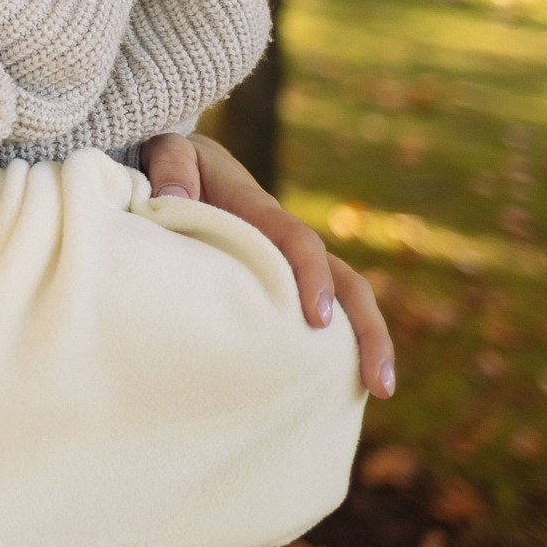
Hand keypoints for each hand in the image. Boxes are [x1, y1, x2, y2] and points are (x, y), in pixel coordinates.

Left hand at [145, 132, 396, 400]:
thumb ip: (170, 167)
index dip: (312, 277)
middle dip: (367, 330)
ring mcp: (287, 268)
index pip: (298, 243)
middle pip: (347, 282)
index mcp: (260, 213)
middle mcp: (286, 244)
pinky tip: (328, 394)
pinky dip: (330, 350)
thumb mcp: (167, 152)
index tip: (317, 320)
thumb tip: (172, 194)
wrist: (181, 167)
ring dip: (364, 345)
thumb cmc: (173, 165)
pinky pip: (312, 318)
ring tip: (378, 393)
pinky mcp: (278, 289)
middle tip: (379, 383)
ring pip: (344, 303)